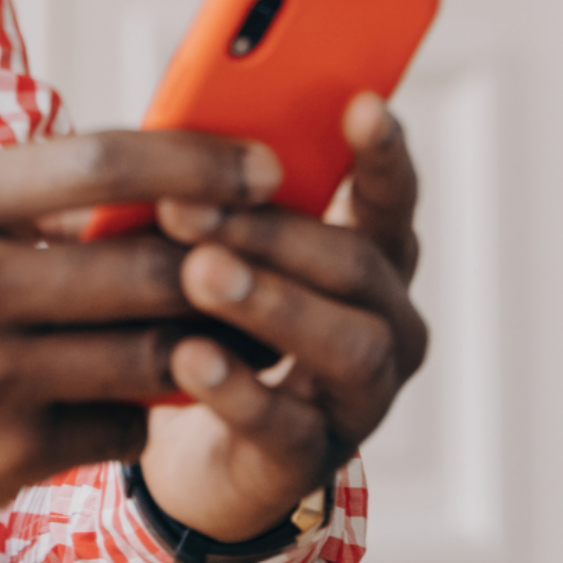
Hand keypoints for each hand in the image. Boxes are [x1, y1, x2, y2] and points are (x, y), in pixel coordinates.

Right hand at [0, 130, 284, 562]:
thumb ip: (16, 187)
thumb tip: (141, 183)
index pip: (102, 164)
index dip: (199, 161)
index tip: (261, 165)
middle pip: (145, 264)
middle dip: (229, 254)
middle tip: (277, 242)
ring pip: (150, 352)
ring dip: (207, 332)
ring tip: (240, 311)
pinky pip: (118, 426)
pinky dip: (144, 401)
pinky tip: (142, 381)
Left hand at [138, 94, 427, 543]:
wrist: (194, 441)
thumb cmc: (212, 311)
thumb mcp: (222, 243)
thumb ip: (222, 194)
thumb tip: (172, 132)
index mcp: (374, 252)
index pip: (390, 194)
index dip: (380, 150)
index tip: (359, 104)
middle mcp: (388, 320)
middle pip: (355, 261)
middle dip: (270, 228)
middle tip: (188, 205)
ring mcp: (362, 396)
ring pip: (346, 343)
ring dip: (269, 301)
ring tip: (200, 273)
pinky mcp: (313, 459)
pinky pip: (286, 426)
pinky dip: (237, 389)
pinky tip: (189, 358)